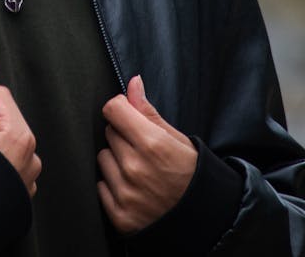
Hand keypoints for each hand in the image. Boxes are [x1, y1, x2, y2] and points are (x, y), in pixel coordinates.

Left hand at [97, 75, 197, 233]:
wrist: (202, 222)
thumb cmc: (192, 176)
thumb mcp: (177, 140)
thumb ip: (149, 112)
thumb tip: (132, 83)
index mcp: (152, 144)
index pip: (113, 109)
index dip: (121, 109)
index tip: (129, 115)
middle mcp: (135, 168)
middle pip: (109, 132)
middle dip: (122, 136)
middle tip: (143, 149)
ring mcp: (126, 193)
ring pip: (103, 157)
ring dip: (116, 161)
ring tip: (140, 170)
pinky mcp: (119, 216)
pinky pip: (101, 186)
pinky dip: (113, 186)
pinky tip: (134, 189)